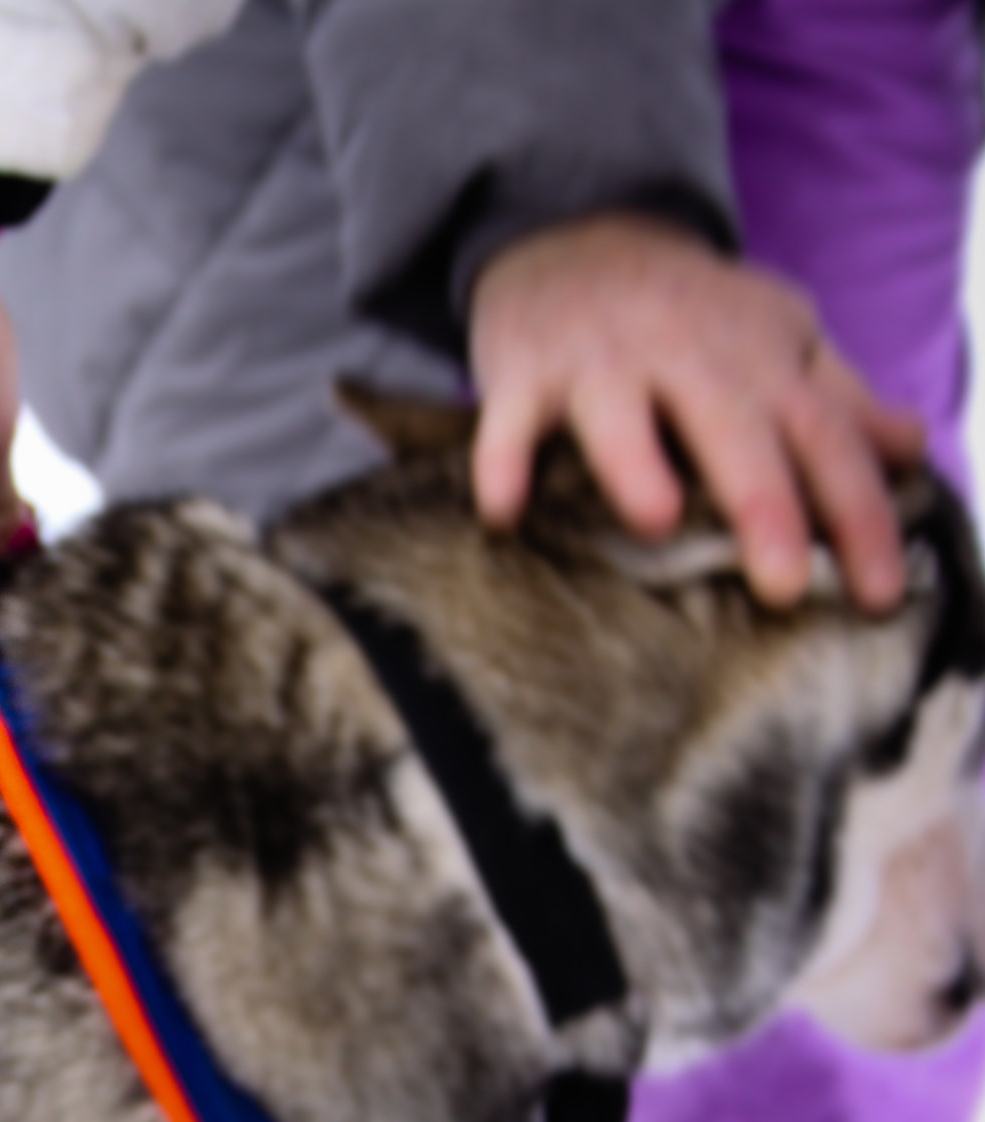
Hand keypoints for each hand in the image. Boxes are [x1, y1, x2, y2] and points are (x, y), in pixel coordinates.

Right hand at [468, 214, 927, 610]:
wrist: (573, 232)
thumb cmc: (686, 313)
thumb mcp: (773, 338)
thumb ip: (839, 397)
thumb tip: (913, 449)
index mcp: (761, 360)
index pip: (826, 439)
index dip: (859, 515)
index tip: (881, 595)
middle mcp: (688, 358)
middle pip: (734, 432)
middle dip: (763, 505)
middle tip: (783, 587)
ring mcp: (601, 363)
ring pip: (620, 415)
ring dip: (635, 463)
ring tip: (656, 522)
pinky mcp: (524, 373)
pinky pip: (508, 422)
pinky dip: (501, 463)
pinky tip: (503, 512)